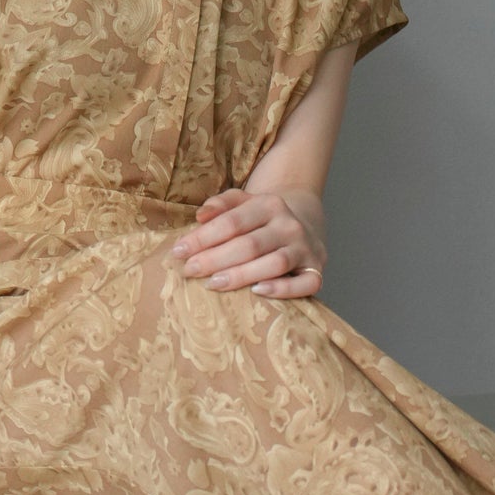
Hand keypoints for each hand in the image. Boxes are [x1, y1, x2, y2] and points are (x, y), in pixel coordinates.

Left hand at [168, 187, 326, 298]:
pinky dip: (283, 290)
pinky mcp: (316, 270)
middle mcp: (289, 225)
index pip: (232, 222)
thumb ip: (220, 204)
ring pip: (274, 263)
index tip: (178, 252)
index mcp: (269, 204)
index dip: (202, 238)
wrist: (306, 221)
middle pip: (249, 245)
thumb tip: (201, 215)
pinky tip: (257, 292)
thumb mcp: (243, 202)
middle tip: (189, 271)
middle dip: (215, 259)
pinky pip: (305, 284)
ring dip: (241, 275)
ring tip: (212, 284)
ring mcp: (306, 248)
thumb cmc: (262, 218)